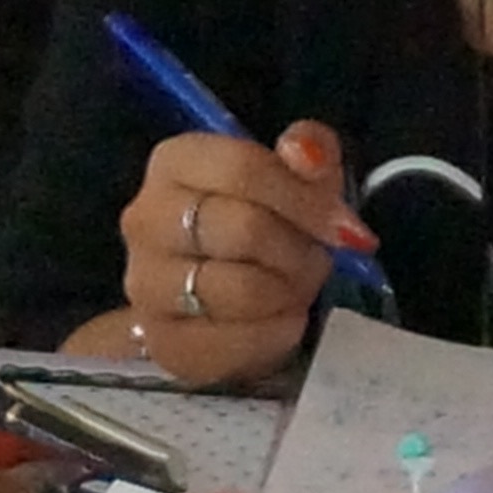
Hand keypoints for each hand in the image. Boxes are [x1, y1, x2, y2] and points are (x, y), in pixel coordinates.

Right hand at [102, 121, 347, 384]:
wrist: (229, 301)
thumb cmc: (266, 225)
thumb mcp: (296, 177)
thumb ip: (309, 151)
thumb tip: (307, 154)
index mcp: (174, 162)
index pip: (243, 168)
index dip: (306, 200)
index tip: (346, 229)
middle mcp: (147, 218)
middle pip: (245, 229)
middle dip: (300, 251)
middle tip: (318, 262)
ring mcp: (146, 282)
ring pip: (243, 289)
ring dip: (290, 293)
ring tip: (296, 288)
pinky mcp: (165, 341)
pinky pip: (238, 341)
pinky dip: (278, 333)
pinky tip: (283, 321)